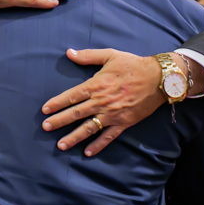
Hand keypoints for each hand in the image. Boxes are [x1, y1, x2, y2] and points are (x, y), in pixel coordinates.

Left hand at [41, 49, 164, 155]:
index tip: (44, 110)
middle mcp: (101, 102)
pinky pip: (108, 137)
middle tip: (45, 128)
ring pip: (89, 128)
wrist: (158, 79)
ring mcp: (112, 115)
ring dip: (73, 137)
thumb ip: (87, 56)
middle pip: (76, 113)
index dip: (57, 103)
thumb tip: (68, 52)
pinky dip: (98, 145)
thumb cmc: (132, 65)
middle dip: (59, 121)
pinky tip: (87, 152)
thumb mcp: (109, 55)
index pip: (71, 96)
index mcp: (95, 85)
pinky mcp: (123, 123)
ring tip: (61, 145)